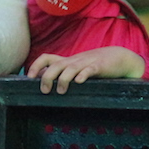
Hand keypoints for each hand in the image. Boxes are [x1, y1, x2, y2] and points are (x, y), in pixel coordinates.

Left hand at [27, 46, 146, 93]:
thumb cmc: (95, 65)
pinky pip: (90, 70)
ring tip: (60, 91)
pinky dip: (83, 75)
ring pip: (70, 68)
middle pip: (55, 65)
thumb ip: (62, 72)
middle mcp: (74, 61)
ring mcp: (87, 63)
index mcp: (67, 61)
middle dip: (47, 77)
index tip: (29, 78)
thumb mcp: (77, 67)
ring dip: (63, 79)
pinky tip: (80, 82)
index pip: (46, 58)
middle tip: (44, 91)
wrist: (119, 57)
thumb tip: (43, 81)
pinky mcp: (99, 67)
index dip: (36, 66)